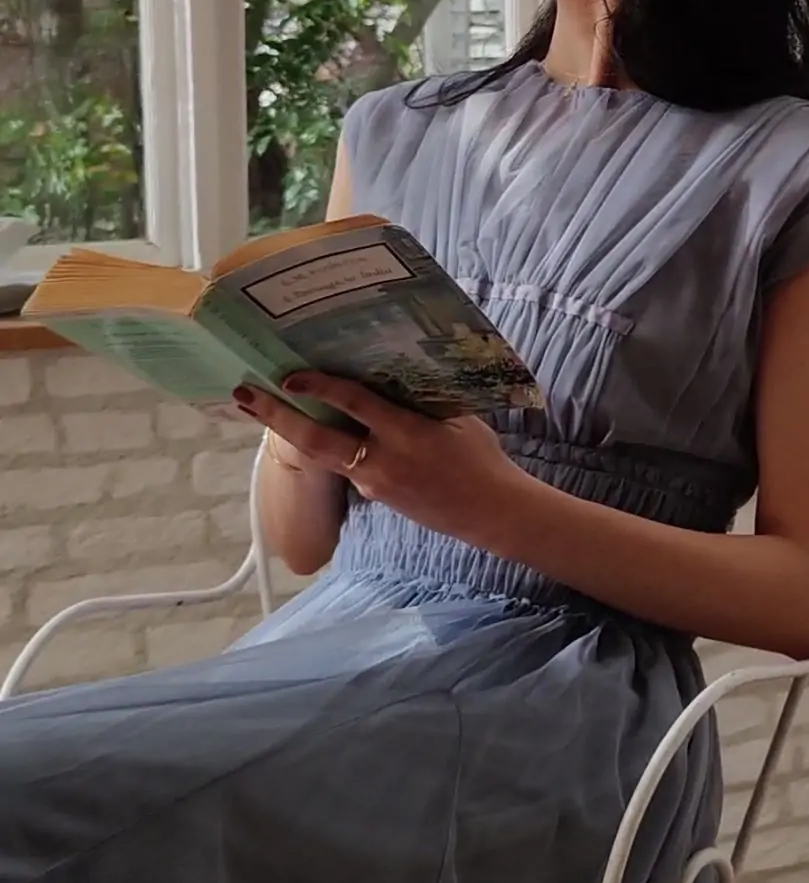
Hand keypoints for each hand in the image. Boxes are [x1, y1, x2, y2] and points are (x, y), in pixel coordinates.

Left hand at [233, 370, 517, 547]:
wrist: (492, 512)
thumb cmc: (480, 457)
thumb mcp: (455, 417)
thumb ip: (418, 398)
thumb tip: (385, 370)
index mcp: (407, 434)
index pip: (355, 405)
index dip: (320, 387)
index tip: (289, 374)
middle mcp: (383, 462)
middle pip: (315, 440)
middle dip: (275, 417)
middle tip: (243, 393)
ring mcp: (375, 484)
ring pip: (320, 457)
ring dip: (286, 432)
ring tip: (258, 409)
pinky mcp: (375, 496)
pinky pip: (342, 467)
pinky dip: (322, 446)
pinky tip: (309, 427)